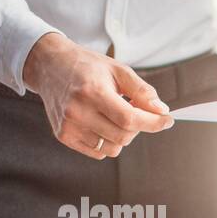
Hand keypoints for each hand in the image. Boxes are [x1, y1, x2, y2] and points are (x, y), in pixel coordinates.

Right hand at [22, 32, 172, 159]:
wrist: (49, 65)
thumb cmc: (86, 67)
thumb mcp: (118, 70)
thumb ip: (142, 91)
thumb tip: (162, 111)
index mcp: (92, 92)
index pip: (129, 119)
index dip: (153, 123)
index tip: (167, 120)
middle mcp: (77, 111)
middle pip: (123, 136)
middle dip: (138, 127)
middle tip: (136, 111)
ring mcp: (68, 126)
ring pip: (113, 148)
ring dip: (122, 136)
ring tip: (113, 115)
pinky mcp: (64, 136)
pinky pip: (99, 152)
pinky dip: (107, 141)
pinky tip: (100, 122)